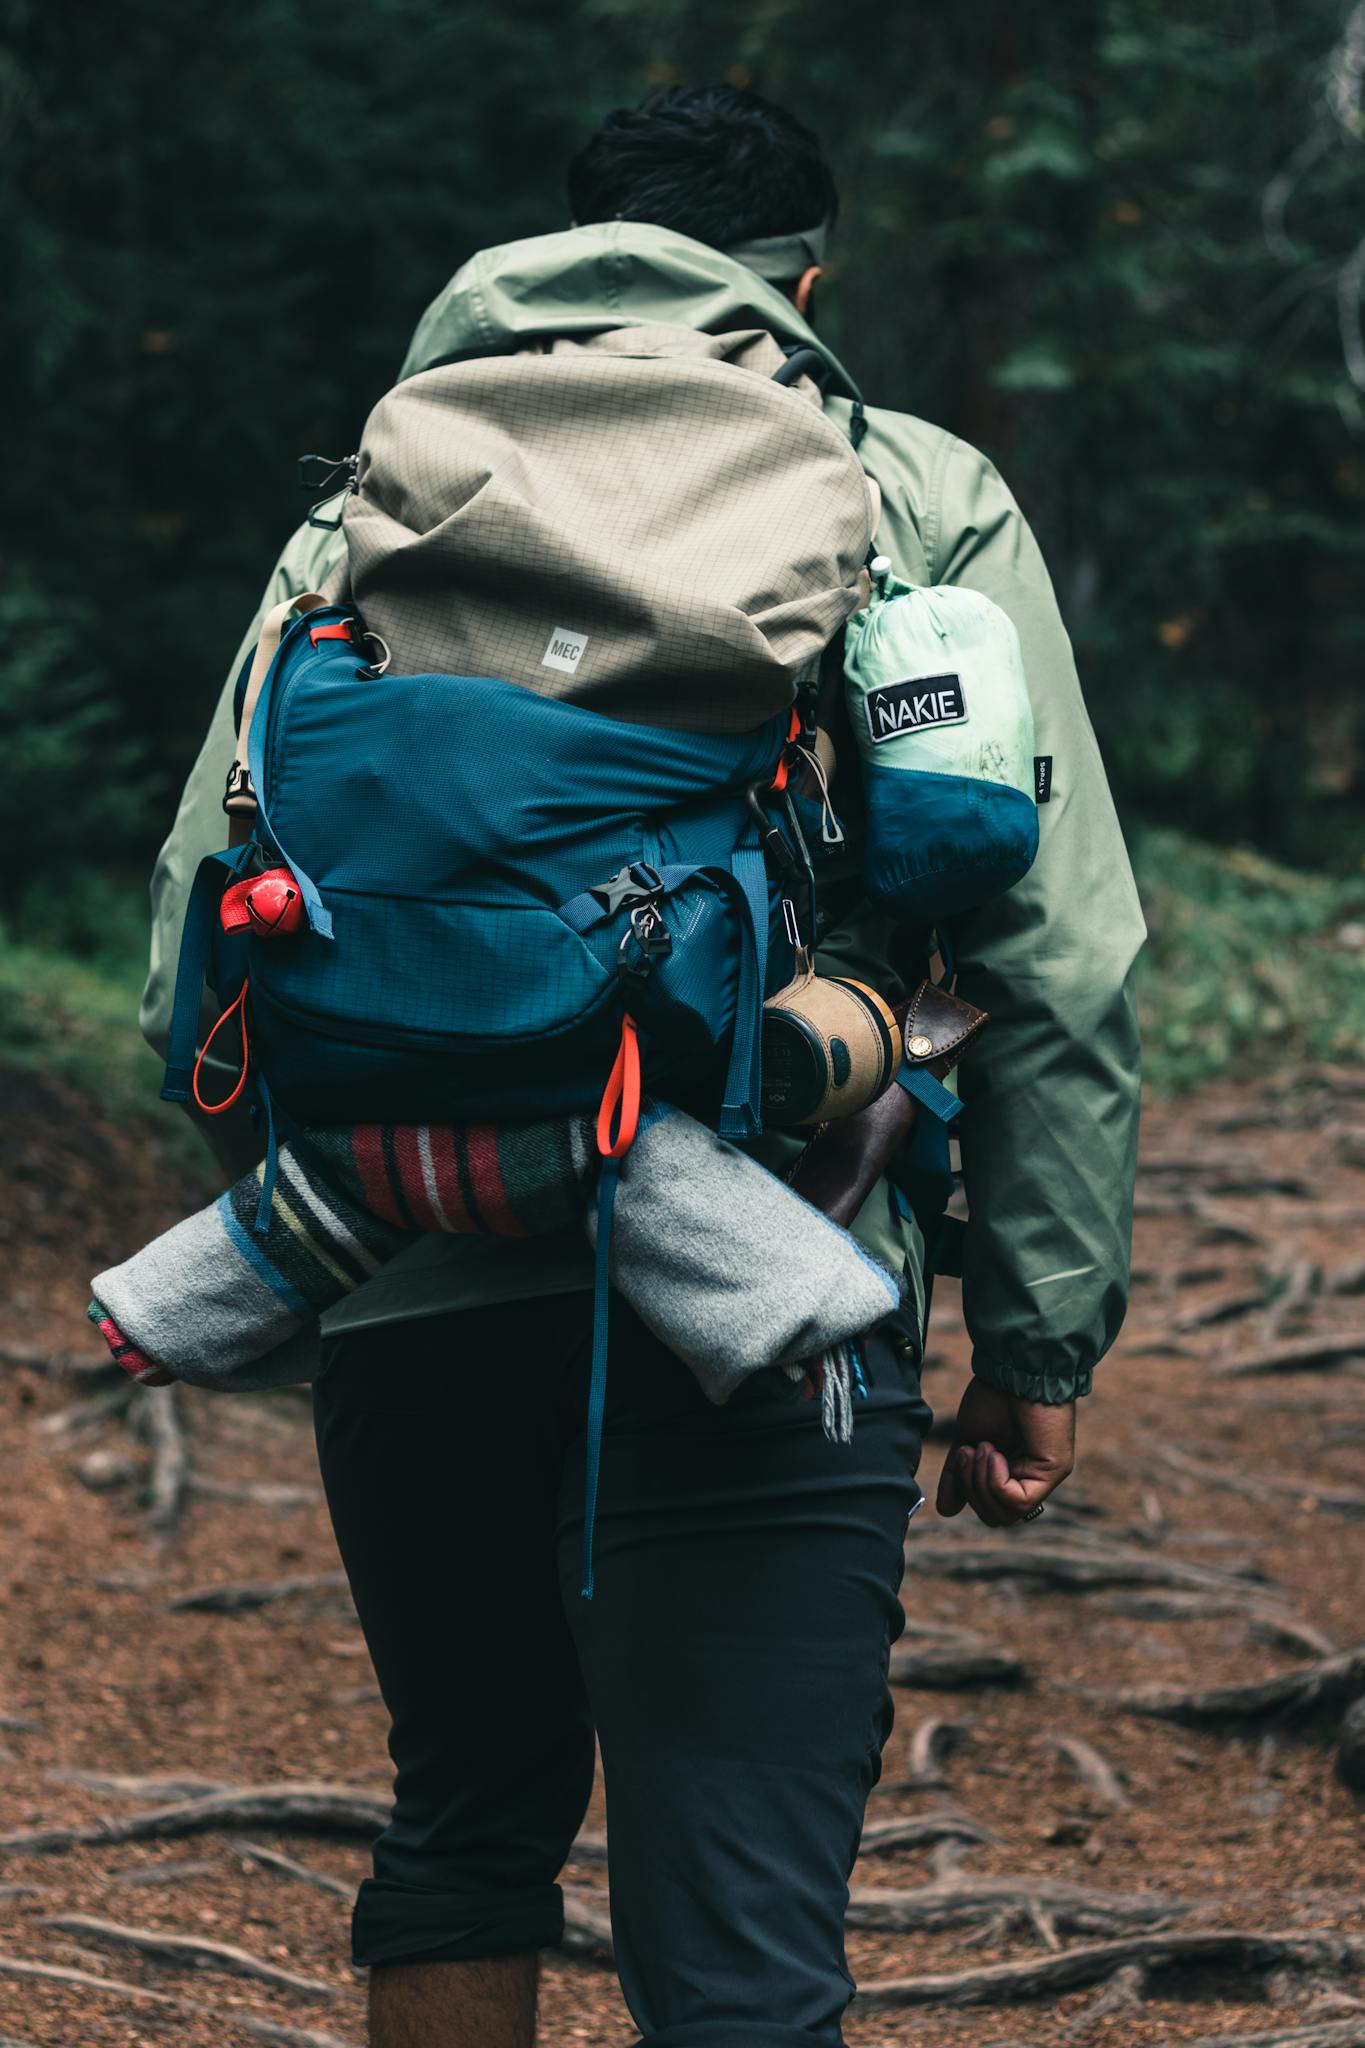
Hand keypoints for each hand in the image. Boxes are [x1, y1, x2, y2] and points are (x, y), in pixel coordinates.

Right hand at [934, 1375, 1075, 1526]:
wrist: (1013, 1368)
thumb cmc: (994, 1396)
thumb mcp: (968, 1439)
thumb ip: (958, 1474)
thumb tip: (946, 1510)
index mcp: (1012, 1472)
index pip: (988, 1507)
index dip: (968, 1489)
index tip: (962, 1453)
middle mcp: (1031, 1478)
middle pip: (995, 1516)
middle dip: (972, 1488)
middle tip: (969, 1451)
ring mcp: (1044, 1477)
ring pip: (1006, 1514)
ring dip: (982, 1482)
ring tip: (983, 1447)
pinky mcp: (1053, 1471)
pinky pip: (1018, 1501)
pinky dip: (996, 1481)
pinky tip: (993, 1452)